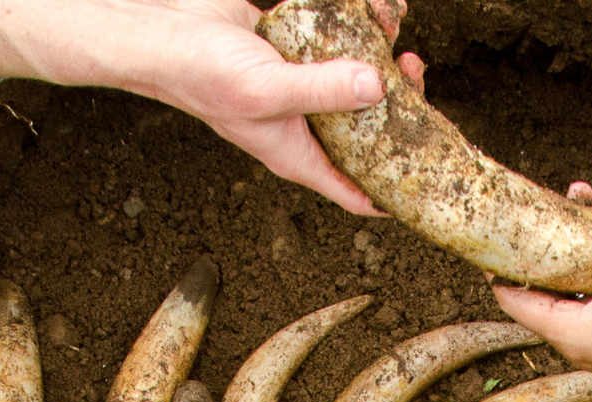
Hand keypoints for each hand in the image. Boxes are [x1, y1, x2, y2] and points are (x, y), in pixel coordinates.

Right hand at [0, 0, 425, 214]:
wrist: (161, 30)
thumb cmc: (202, 73)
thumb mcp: (267, 89)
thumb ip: (324, 90)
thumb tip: (378, 87)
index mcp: (301, 153)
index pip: (359, 192)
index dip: (397, 192)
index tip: (431, 178)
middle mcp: (306, 124)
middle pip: (369, 126)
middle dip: (399, 100)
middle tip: (412, 69)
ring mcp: (301, 84)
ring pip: (357, 73)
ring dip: (380, 46)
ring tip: (389, 17)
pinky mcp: (294, 46)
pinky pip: (337, 37)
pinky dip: (355, 18)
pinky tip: (369, 2)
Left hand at [495, 154, 591, 401]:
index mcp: (569, 332)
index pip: (512, 296)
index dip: (500, 260)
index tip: (498, 222)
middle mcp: (579, 338)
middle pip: (544, 286)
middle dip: (544, 242)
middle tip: (545, 198)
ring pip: (576, 284)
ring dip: (577, 246)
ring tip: (583, 199)